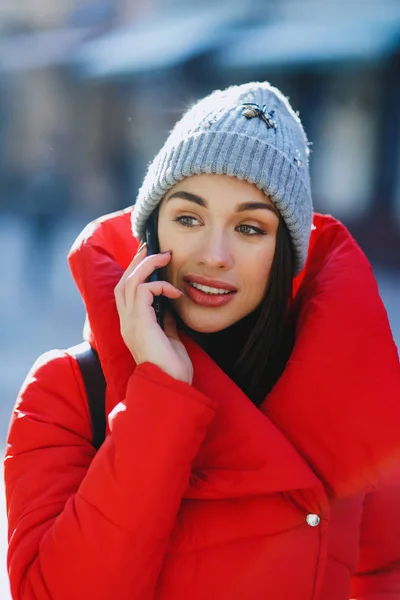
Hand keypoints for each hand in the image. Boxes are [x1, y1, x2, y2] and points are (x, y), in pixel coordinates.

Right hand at [114, 244, 193, 384]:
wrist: (170, 385)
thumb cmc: (171, 367)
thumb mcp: (169, 337)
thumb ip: (165, 320)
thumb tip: (169, 304)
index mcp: (131, 325)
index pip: (126, 292)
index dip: (136, 272)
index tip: (151, 259)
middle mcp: (126, 321)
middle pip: (123, 281)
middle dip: (137, 260)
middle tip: (152, 246)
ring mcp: (129, 322)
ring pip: (129, 281)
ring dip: (147, 264)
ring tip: (164, 256)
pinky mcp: (139, 322)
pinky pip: (143, 290)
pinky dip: (159, 285)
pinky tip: (174, 292)